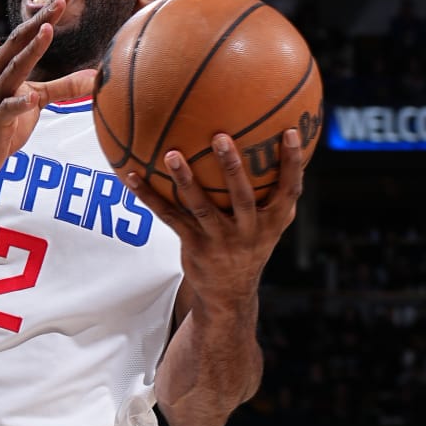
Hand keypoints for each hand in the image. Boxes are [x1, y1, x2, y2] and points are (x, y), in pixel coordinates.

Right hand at [0, 0, 83, 182]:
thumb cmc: (1, 125)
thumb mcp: (36, 101)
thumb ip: (63, 88)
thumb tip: (95, 77)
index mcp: (5, 66)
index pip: (29, 33)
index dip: (48, 12)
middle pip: (20, 43)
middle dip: (40, 20)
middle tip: (61, 0)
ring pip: (13, 71)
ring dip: (30, 51)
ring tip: (47, 32)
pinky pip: (6, 111)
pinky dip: (19, 104)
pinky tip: (32, 99)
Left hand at [125, 126, 307, 309]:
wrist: (230, 294)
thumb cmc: (251, 245)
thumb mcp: (271, 225)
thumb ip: (277, 194)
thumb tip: (283, 147)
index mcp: (273, 222)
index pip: (289, 190)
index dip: (292, 163)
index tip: (290, 131)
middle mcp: (249, 231)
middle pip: (242, 196)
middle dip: (232, 167)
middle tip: (221, 137)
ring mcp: (220, 240)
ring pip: (201, 207)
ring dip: (185, 180)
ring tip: (172, 155)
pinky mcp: (195, 246)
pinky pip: (170, 217)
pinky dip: (150, 197)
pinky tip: (133, 177)